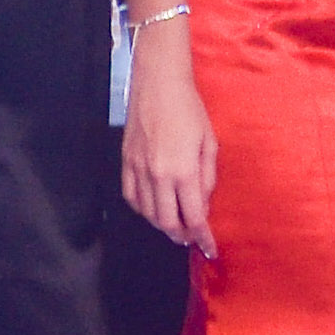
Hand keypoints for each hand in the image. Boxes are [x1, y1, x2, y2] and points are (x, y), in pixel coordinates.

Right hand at [121, 36, 216, 257]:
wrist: (157, 85)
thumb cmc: (189, 109)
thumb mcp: (209, 142)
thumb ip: (207, 177)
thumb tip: (202, 203)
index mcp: (183, 170)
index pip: (194, 216)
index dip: (203, 237)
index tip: (209, 249)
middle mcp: (158, 174)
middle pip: (167, 221)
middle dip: (181, 236)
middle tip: (191, 239)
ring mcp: (138, 169)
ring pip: (147, 212)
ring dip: (161, 224)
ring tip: (173, 226)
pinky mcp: (125, 162)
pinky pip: (130, 196)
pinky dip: (142, 209)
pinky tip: (151, 209)